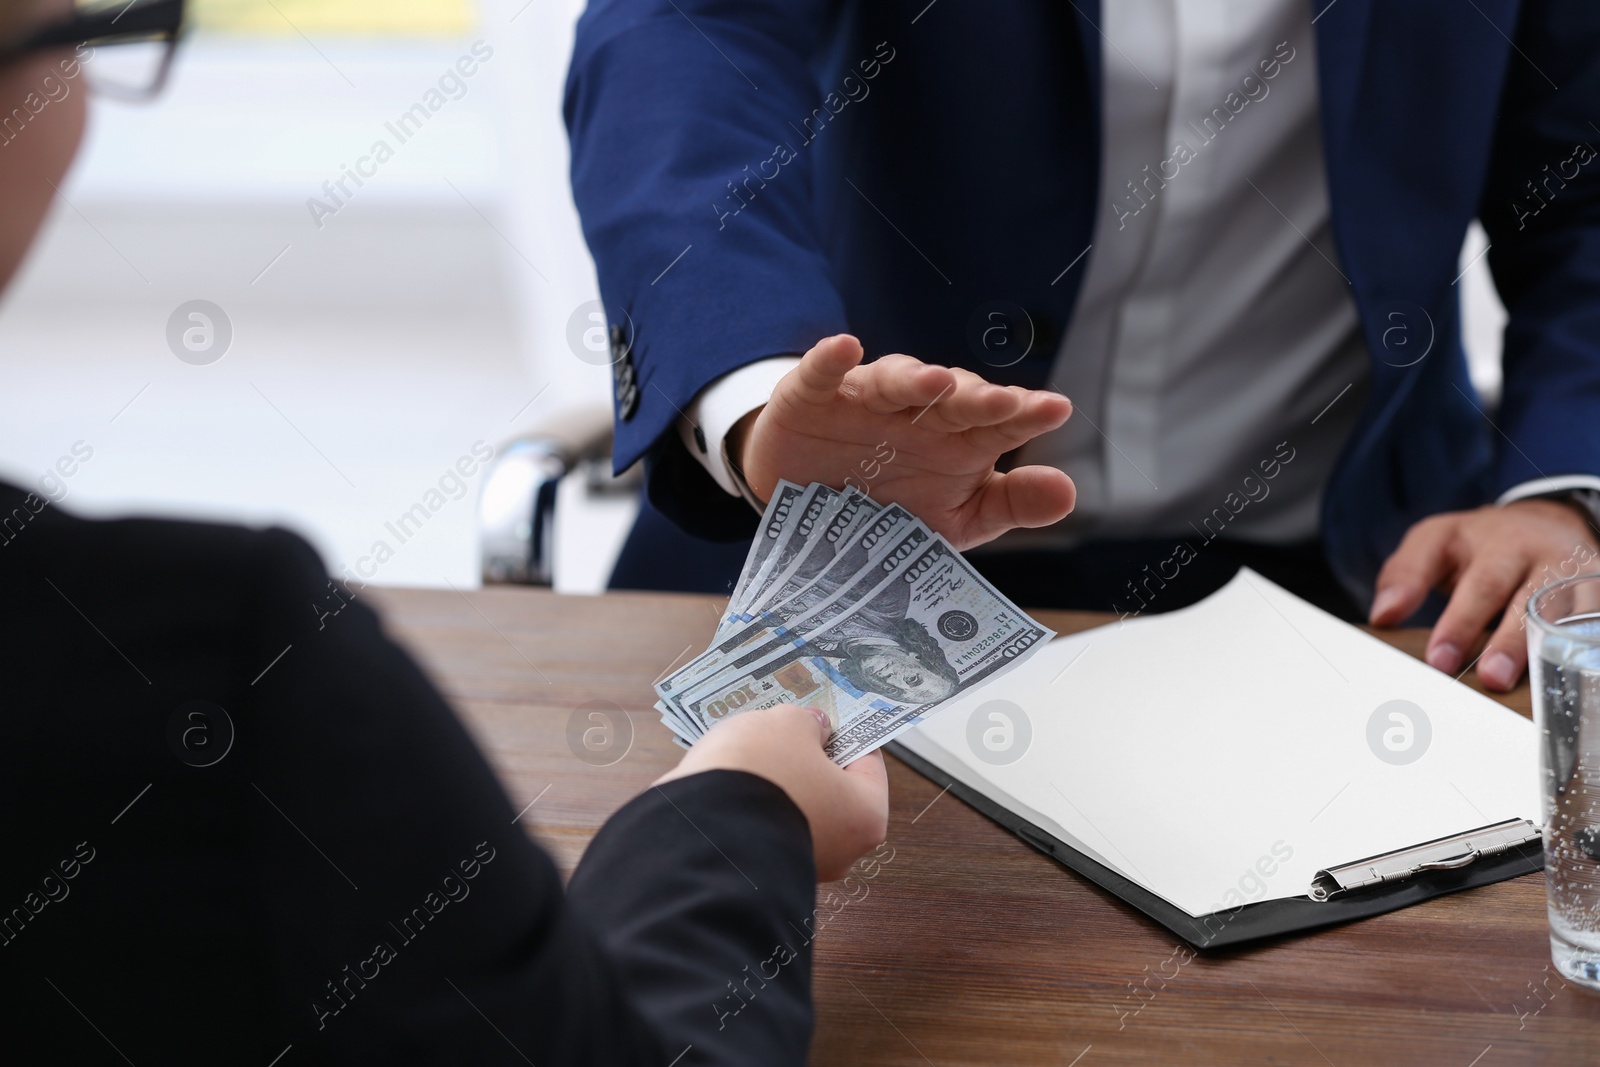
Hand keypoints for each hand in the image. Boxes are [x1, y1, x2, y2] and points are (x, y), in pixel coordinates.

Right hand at [656, 704, 887, 880]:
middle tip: (791, 729)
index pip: (868, 762)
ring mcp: (800, 864)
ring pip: (797, 807)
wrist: (699, 828)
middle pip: (832, 788)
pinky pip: (766, 824)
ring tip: (754, 749)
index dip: (847, 732)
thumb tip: (810, 728)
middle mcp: (841, 851)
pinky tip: (736, 777)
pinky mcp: (762, 868)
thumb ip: (807, 722)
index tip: (830, 715)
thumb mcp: (787, 725)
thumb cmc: (760, 775)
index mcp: (866, 816)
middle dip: (810, 758)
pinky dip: (756, 801)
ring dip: (780, 780)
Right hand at [731, 334, 1075, 549]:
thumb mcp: (955, 519)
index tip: (1056, 409)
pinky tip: (845, 347)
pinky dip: (829, 359)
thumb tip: (1068, 492)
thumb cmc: (892, 510)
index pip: (999, 421)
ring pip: (893, 381)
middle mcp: (915, 412)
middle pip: (952, 397)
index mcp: (956, 438)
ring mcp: (863, 401)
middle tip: (1004, 403)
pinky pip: (820, 374)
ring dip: (914, 378)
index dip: (1026, 413)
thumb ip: (1009, 504)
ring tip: (936, 384)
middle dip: (977, 398)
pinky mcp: (810, 398)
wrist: (808, 517)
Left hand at [1370, 499, 1598, 690]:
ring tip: (1534, 686)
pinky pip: (1593, 621)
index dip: (1459, 623)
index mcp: (1495, 540)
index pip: (1477, 582)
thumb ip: (1405, 574)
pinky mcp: (1599, 592)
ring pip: (1568, 613)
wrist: (1545, 522)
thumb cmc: (1479, 543)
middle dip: (1508, 641)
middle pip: (1527, 599)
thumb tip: (1383, 615)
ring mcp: (1578, 573)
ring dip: (1550, 650)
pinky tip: (1571, 674)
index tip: (1439, 659)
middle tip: (1489, 678)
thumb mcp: (1435, 541)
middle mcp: (1542, 554)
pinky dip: (1582, 648)